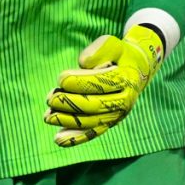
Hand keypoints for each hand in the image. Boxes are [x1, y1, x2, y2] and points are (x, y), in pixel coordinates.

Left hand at [44, 22, 164, 145]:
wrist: (136, 70)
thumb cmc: (119, 55)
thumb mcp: (112, 44)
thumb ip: (99, 50)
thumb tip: (83, 63)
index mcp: (126, 80)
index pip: (101, 83)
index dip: (80, 82)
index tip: (61, 78)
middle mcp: (125, 101)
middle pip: (94, 105)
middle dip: (69, 103)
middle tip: (50, 98)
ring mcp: (117, 115)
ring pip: (91, 122)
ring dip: (67, 121)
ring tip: (47, 116)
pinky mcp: (109, 123)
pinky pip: (93, 133)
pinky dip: (76, 138)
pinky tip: (58, 139)